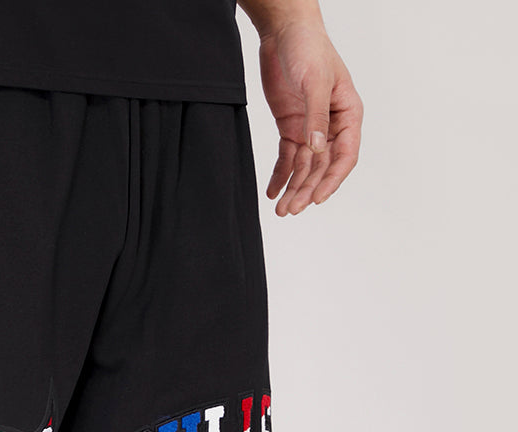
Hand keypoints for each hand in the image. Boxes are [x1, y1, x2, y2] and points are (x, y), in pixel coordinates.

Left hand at [259, 19, 362, 214]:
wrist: (283, 31)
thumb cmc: (308, 47)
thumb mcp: (314, 82)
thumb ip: (316, 117)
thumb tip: (317, 148)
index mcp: (348, 113)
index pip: (345, 155)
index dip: (332, 180)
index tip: (316, 199)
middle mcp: (331, 124)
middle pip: (322, 166)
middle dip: (307, 189)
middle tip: (291, 210)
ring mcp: (310, 126)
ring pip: (304, 166)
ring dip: (293, 187)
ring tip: (281, 209)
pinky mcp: (291, 126)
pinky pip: (288, 157)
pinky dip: (280, 174)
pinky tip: (273, 191)